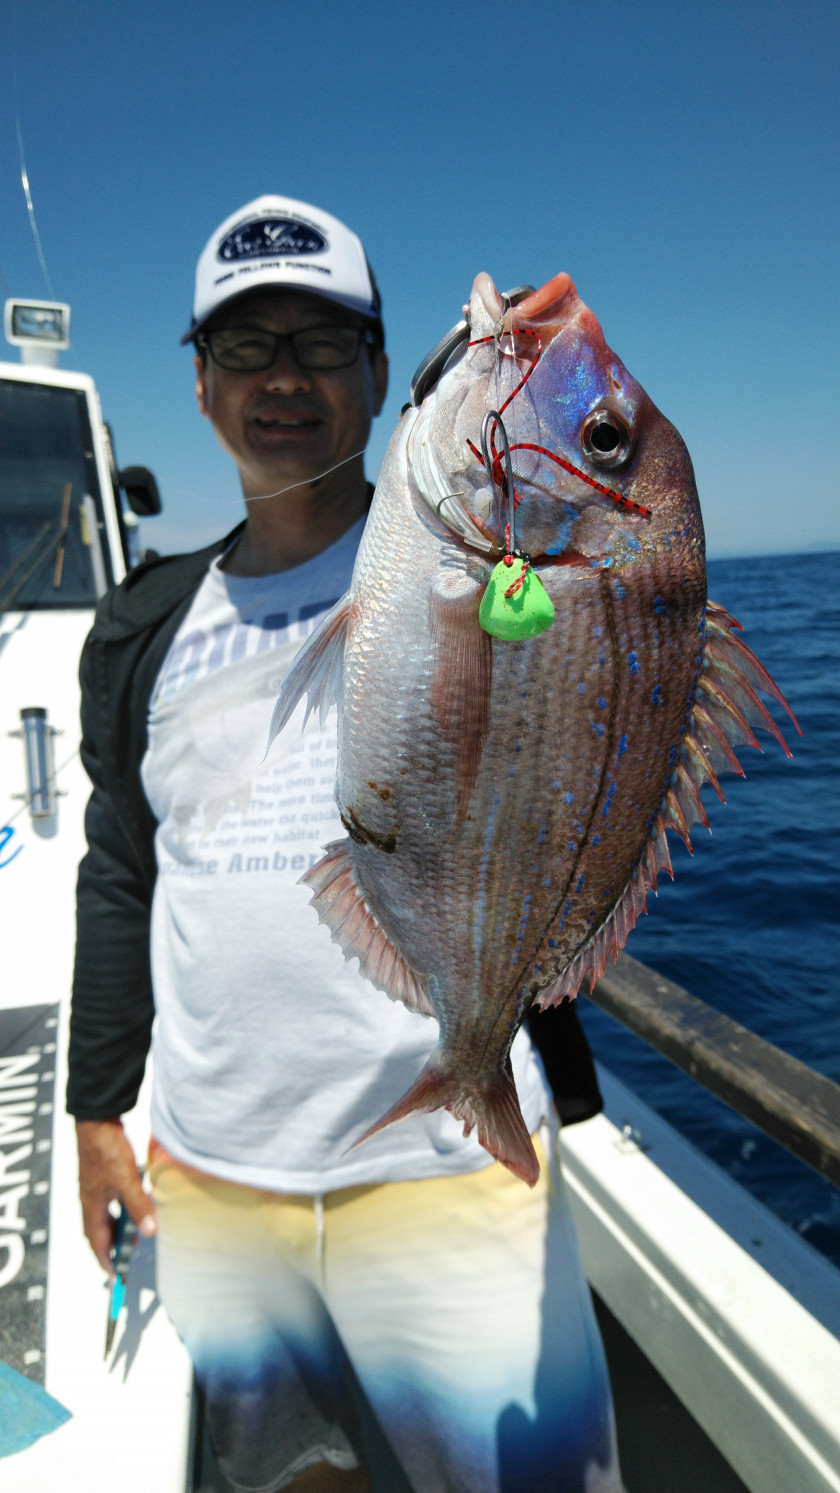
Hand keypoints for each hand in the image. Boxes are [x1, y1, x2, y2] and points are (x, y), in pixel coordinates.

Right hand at [76, 1118, 156, 1275]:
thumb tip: (149, 1232)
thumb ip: (138, 1207)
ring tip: (133, 1234)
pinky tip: (132, 1205)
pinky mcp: (101, 1175)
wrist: (97, 1120)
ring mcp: (94, 1187)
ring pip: (103, 1216)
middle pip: (98, 1231)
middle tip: (124, 1258)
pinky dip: (119, 1210)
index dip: (105, 1260)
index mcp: (92, 1205)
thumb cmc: (106, 1150)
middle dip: (110, 1247)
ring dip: (116, 1228)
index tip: (114, 1276)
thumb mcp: (127, 1181)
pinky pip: (109, 1201)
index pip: (96, 1241)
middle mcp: (90, 1199)